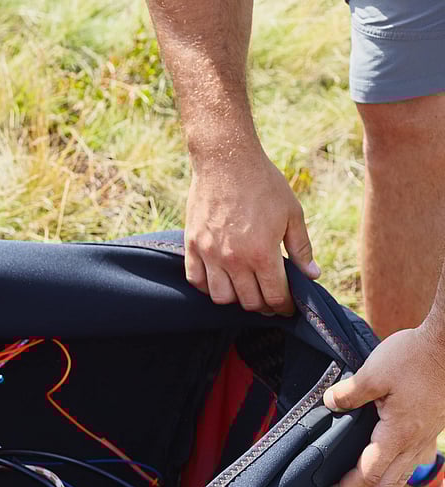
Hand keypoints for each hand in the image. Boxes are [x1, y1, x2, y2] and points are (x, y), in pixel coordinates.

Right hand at [184, 150, 320, 314]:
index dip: (284, 307)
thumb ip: (301, 248)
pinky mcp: (192, 246)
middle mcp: (234, 260)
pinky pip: (196, 280)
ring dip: (236, 298)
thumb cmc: (264, 184)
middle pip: (249, 302)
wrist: (227, 161)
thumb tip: (313, 275)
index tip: (288, 306)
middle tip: (270, 298)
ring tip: (244, 288)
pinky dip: (208, 286)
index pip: (275, 297)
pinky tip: (220, 277)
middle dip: (263, 305)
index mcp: (263, 254)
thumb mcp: (292, 214)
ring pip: (221, 297)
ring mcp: (210, 254)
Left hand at [319, 324, 444, 486]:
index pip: (367, 473)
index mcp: (398, 434)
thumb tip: (328, 404)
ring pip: (400, 480)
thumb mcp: (374, 372)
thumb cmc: (415, 356)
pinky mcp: (429, 429)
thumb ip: (349, 393)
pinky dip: (395, 483)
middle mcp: (413, 443)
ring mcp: (424, 438)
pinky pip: (410, 466)